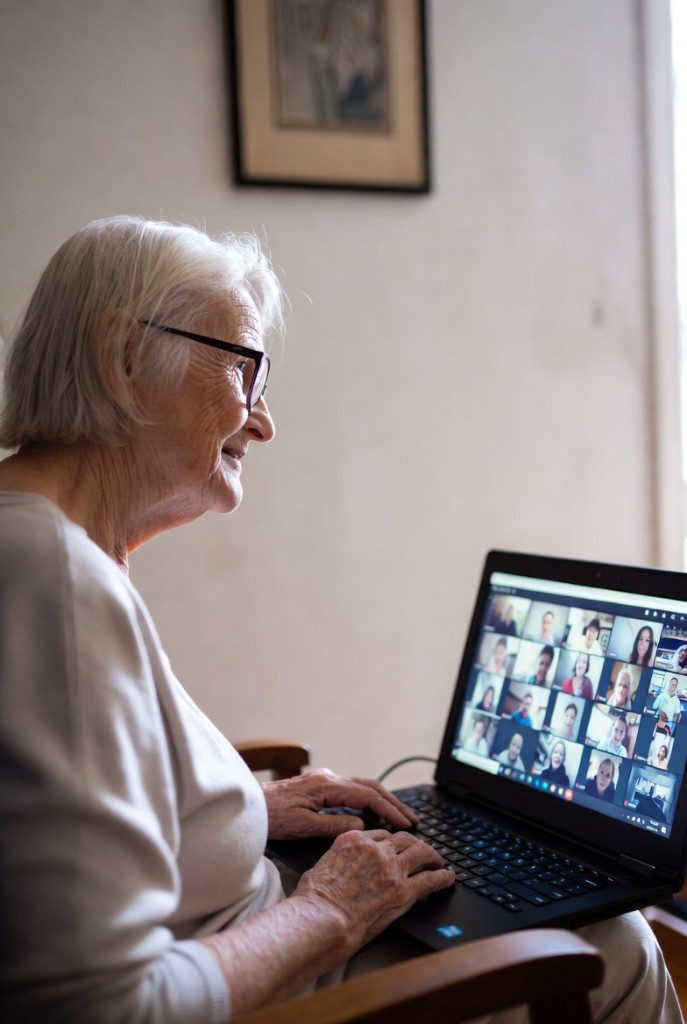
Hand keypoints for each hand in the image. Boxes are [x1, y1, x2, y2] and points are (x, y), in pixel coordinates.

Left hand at [263, 768, 419, 839]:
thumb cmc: (270, 817)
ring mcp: (323, 779)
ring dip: (382, 800)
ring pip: (361, 786)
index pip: (368, 796)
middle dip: (393, 803)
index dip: (390, 810)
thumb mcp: (302, 826)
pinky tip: (372, 811)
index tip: (406, 824)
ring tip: (399, 816)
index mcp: (327, 785)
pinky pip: (351, 789)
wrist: (248, 806)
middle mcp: (328, 777)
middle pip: (370, 787)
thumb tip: (362, 828)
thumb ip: (333, 826)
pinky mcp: (318, 785)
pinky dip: (368, 799)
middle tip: (412, 820)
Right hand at [294, 829, 454, 951]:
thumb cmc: (314, 900)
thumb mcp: (320, 867)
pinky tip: (448, 877)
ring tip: (438, 861)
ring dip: (433, 856)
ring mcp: (391, 868)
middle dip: (414, 844)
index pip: (380, 834)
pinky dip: (442, 877)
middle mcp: (375, 849)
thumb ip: (336, 860)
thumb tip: (338, 866)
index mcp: (353, 840)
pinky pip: (430, 879)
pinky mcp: (403, 890)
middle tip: (422, 851)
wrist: (322, 919)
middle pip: (403, 839)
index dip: (391, 841)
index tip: (396, 847)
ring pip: (421, 852)